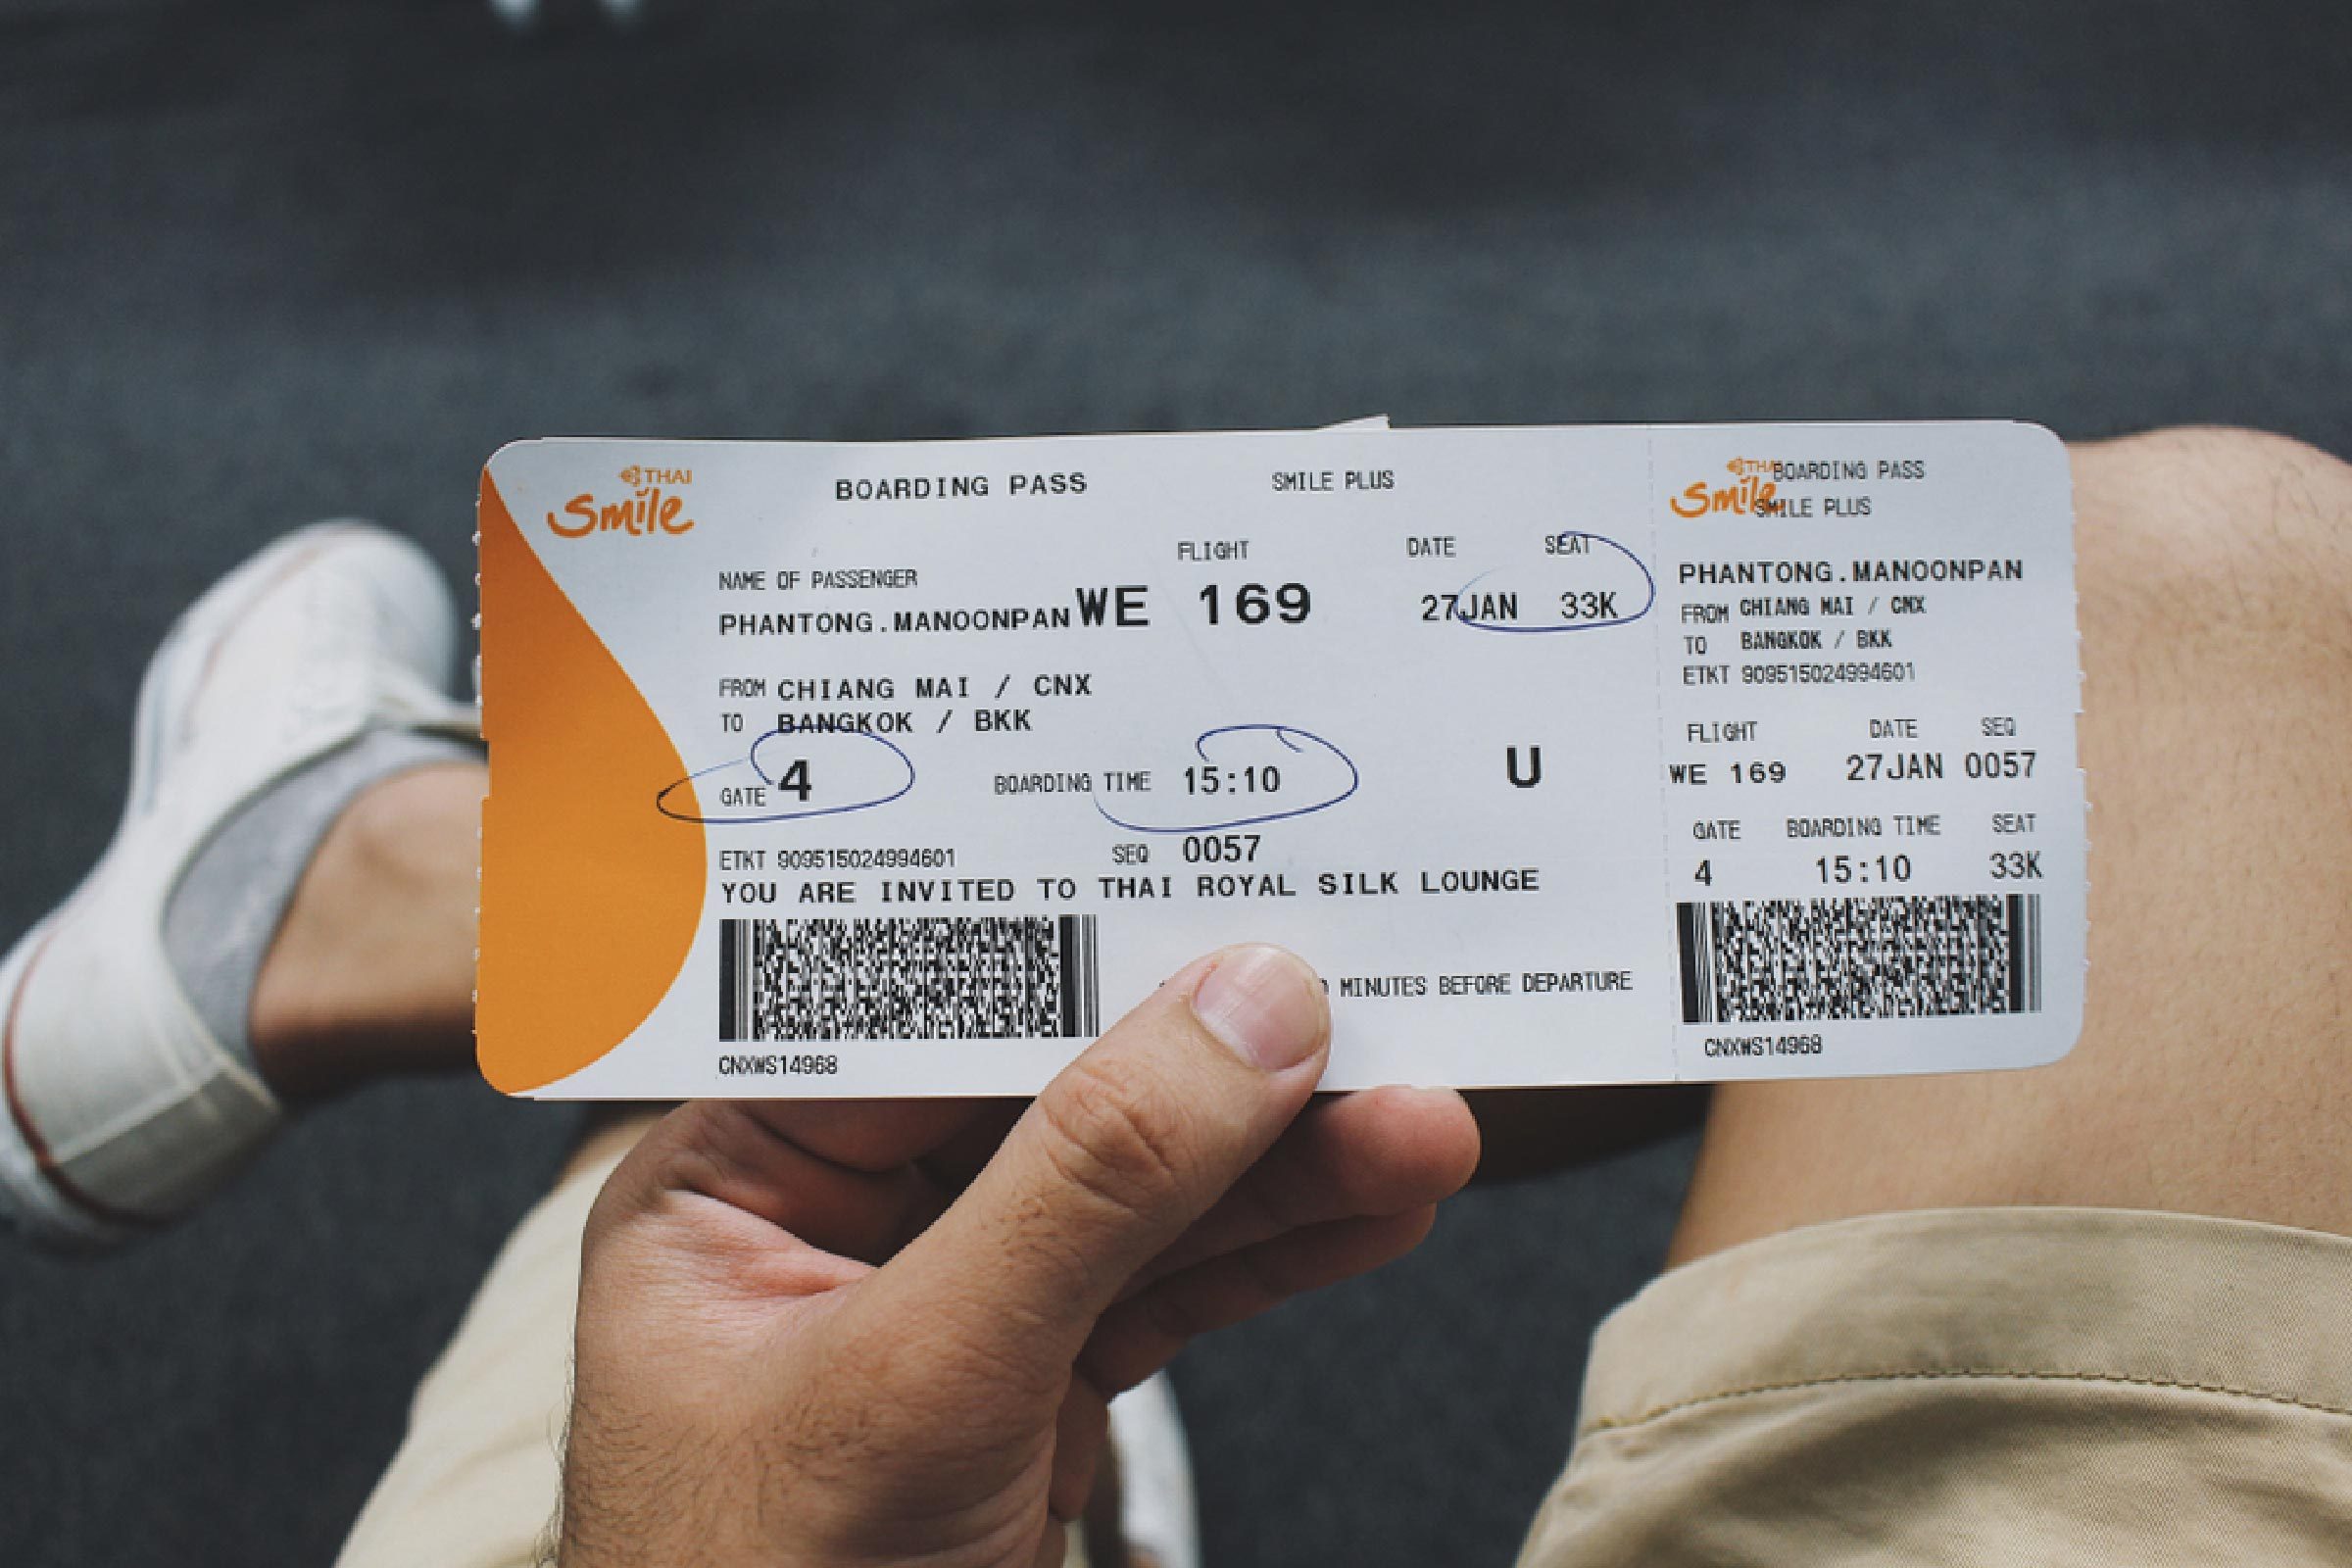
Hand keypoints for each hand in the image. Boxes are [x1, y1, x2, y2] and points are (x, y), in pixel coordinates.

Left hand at [557, 944, 1480, 1567]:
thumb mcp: (922, 1382)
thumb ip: (1087, 1188)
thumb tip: (1236, 1012)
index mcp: (732, 1183)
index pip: (913, 1016)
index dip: (1070, 948)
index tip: (1217, 899)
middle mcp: (838, 1225)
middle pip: (1050, 1093)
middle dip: (1215, 1065)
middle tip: (1363, 1004)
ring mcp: (950, 1310)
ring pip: (1139, 1195)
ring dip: (1284, 1161)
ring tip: (1418, 1119)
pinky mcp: (1036, 1388)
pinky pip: (1170, 1290)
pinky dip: (1276, 1253)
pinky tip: (1371, 1204)